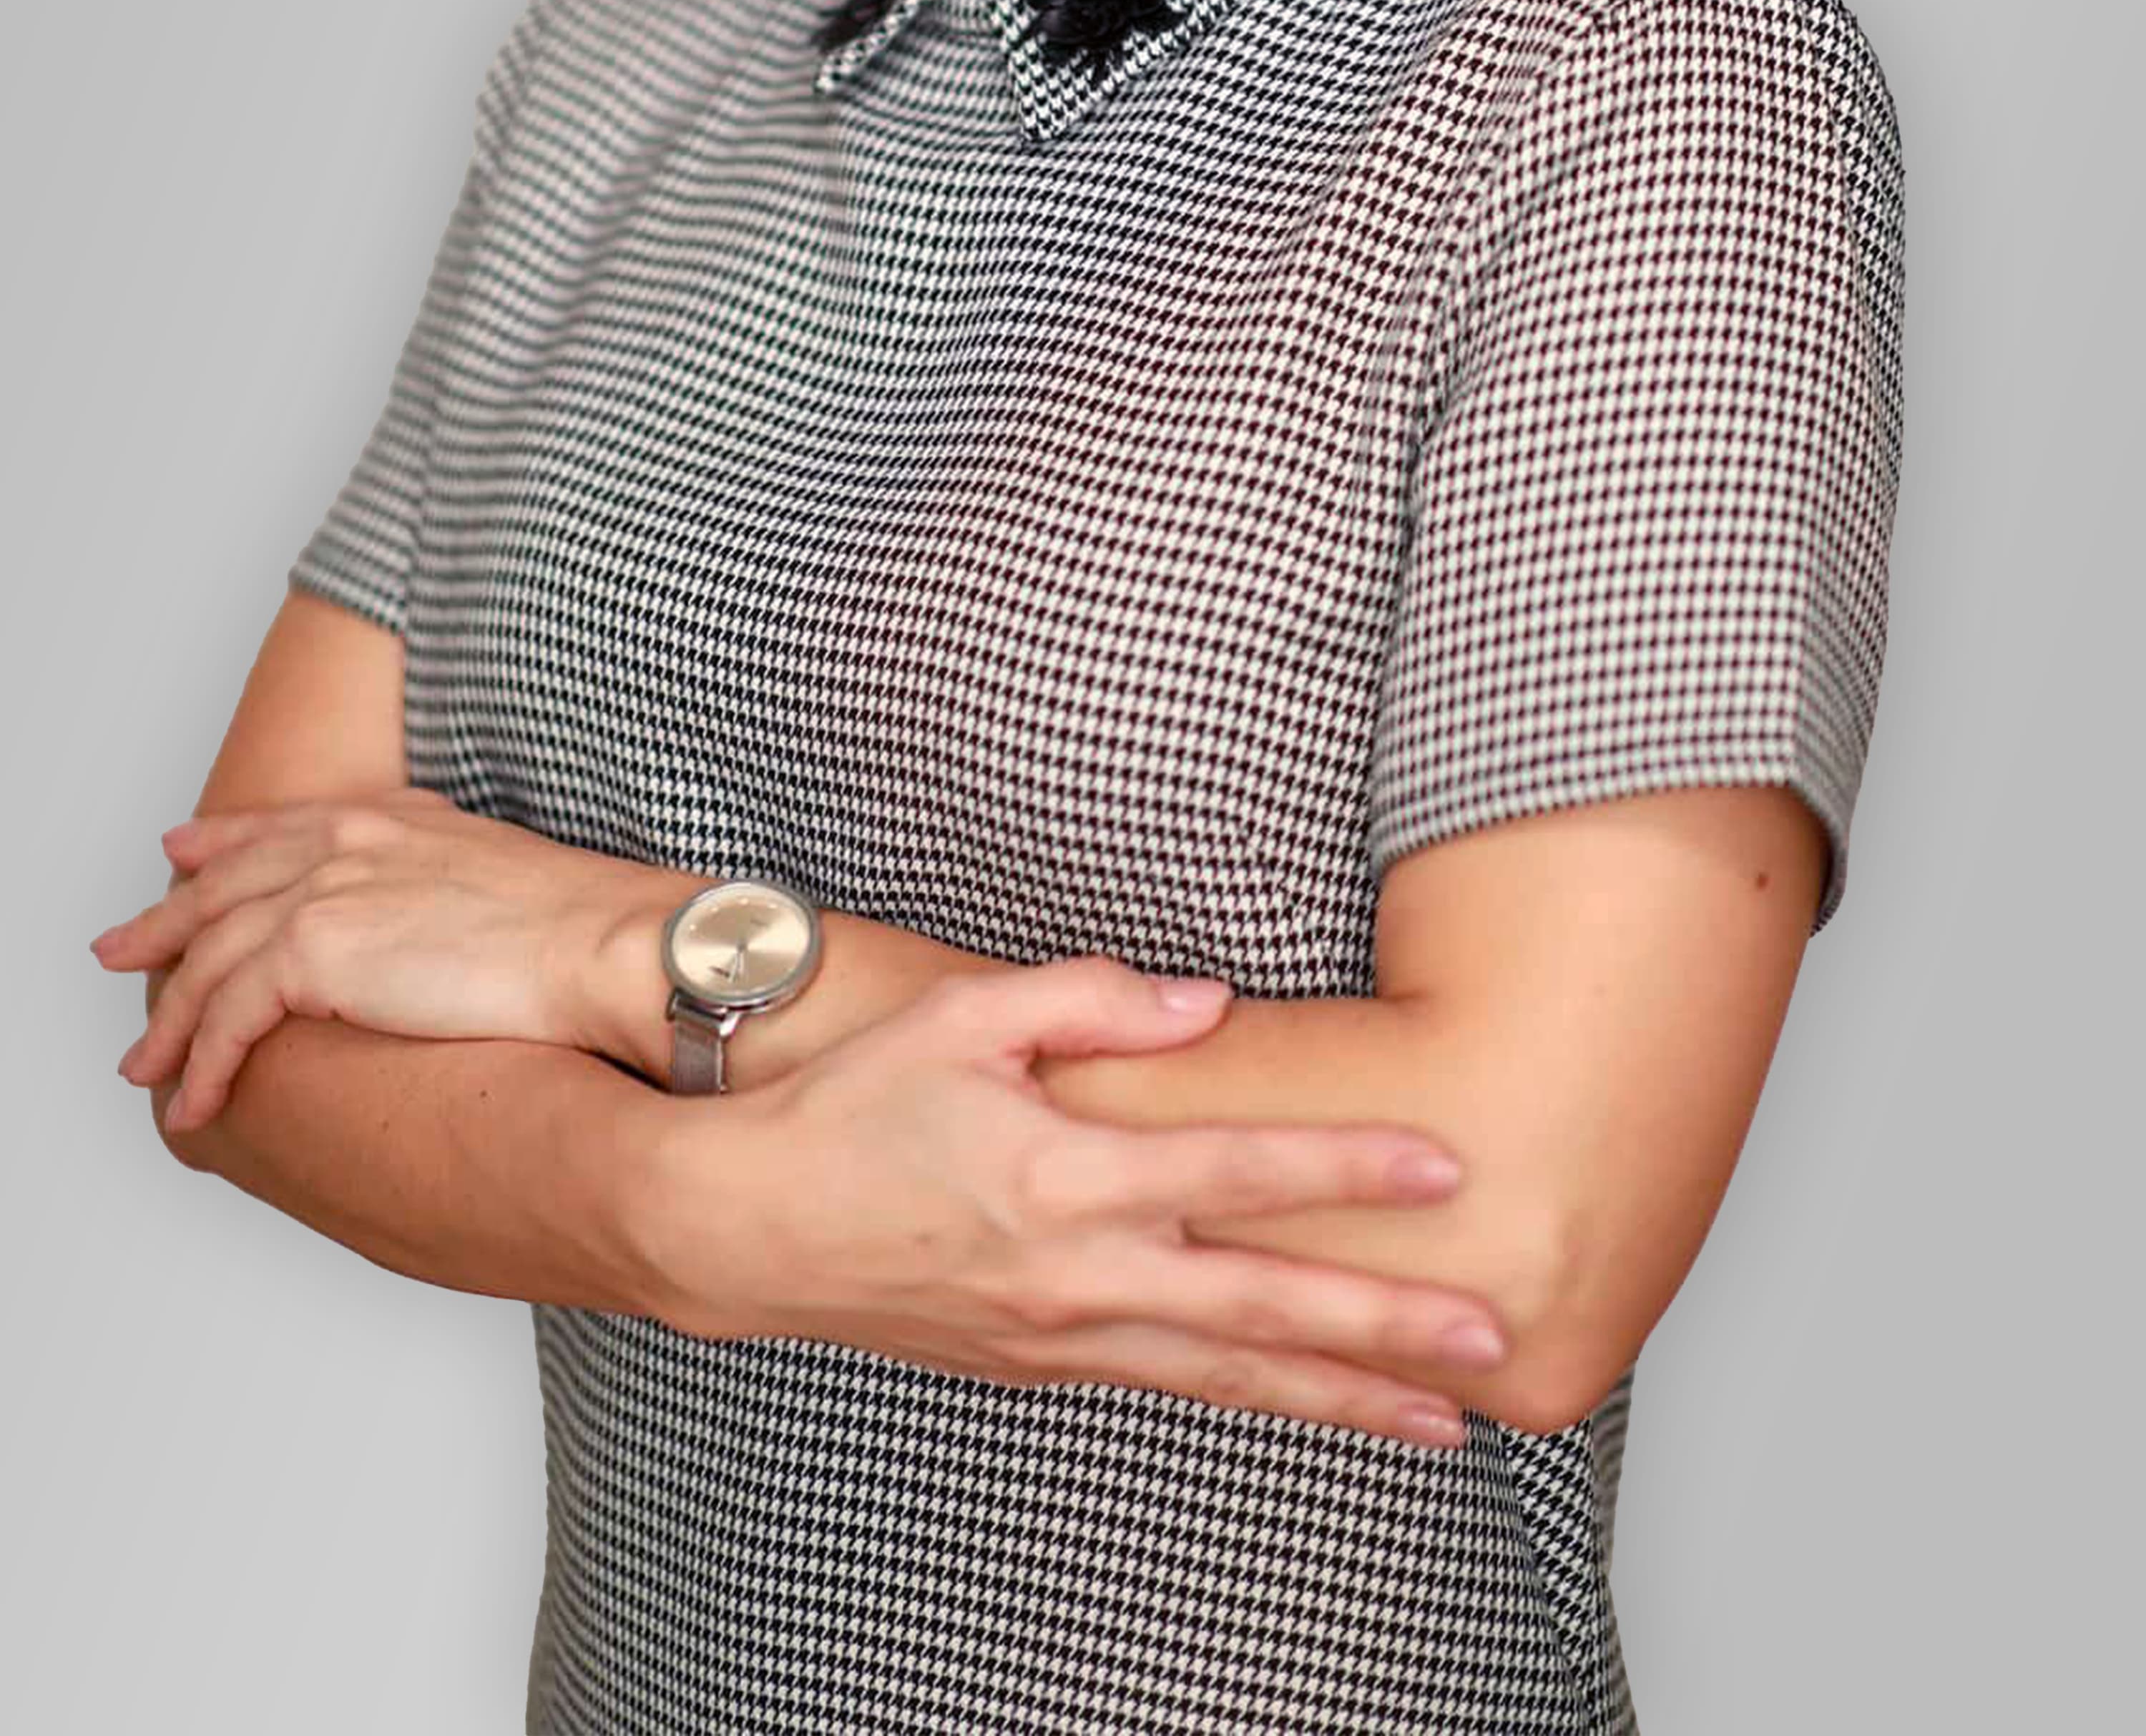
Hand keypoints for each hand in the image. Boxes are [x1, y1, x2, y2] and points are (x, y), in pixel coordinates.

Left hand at [91, 794, 676, 1131]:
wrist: (602, 945)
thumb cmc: (579, 928)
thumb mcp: (495, 872)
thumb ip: (438, 877)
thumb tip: (422, 924)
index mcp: (391, 819)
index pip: (280, 826)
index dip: (221, 842)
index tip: (182, 854)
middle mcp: (348, 841)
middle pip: (221, 884)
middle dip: (162, 924)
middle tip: (117, 954)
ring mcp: (326, 890)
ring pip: (210, 957)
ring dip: (170, 1019)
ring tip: (144, 1065)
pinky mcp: (315, 951)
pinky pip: (228, 1017)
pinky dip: (201, 1064)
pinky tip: (192, 1103)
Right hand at [639, 953, 1503, 1446]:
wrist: (747, 1230)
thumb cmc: (851, 1108)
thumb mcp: (959, 1015)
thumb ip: (1087, 999)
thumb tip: (1204, 1002)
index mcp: (1061, 1175)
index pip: (1233, 1172)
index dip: (1343, 1170)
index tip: (1441, 1167)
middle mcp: (1075, 1273)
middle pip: (1260, 1310)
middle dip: (1384, 1328)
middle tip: (1490, 1334)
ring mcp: (1061, 1336)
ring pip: (1231, 1378)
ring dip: (1345, 1400)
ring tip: (1448, 1422)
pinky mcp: (1042, 1368)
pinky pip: (1175, 1391)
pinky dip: (1259, 1404)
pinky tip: (1321, 1409)